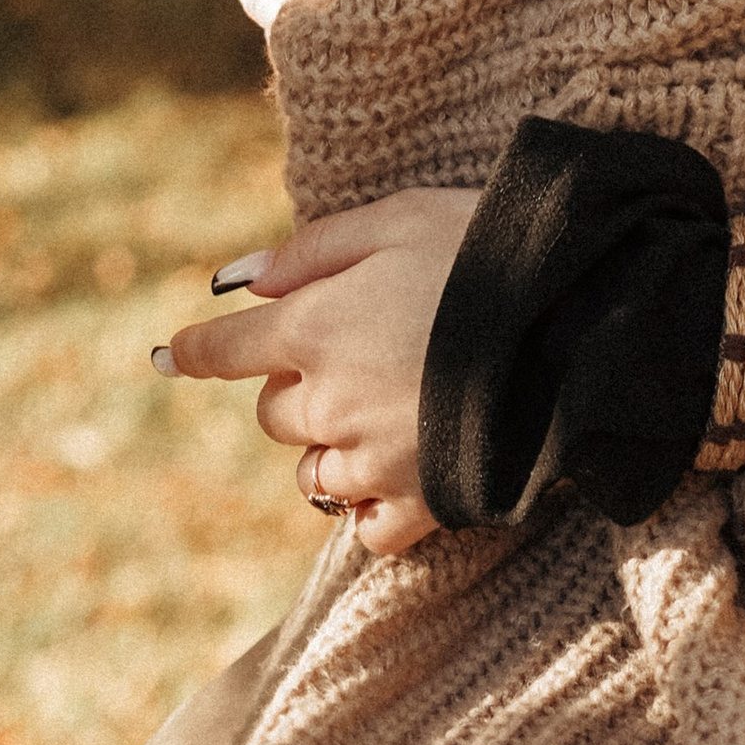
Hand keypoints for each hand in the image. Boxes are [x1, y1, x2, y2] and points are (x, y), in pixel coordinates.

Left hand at [156, 189, 478, 558]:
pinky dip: (369, 507)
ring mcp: (372, 459)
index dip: (196, 349)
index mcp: (318, 326)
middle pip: (275, 413)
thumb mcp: (401, 216)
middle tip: (356, 351)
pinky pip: (364, 528)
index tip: (171, 353)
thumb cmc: (486, 249)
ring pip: (313, 474)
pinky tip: (396, 474)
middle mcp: (331, 400)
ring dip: (331, 446)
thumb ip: (314, 248)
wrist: (573, 318)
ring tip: (386, 411)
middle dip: (297, 385)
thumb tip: (238, 280)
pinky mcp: (419, 502)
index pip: (228, 347)